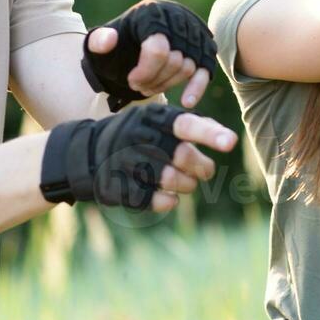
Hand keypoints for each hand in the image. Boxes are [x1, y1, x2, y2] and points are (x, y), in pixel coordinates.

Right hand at [39, 103, 237, 211]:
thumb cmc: (140, 136)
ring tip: (186, 183)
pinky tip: (168, 198)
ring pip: (170, 181)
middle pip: (182, 156)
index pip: (185, 124)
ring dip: (186, 185)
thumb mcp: (160, 121)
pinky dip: (167, 202)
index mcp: (152, 117)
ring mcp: (123, 161)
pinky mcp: (115, 186)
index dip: (209, 134)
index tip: (231, 142)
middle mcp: (137, 136)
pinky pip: (152, 201)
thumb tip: (226, 137)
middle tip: (205, 171)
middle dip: (201, 168)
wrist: (88, 153)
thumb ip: (194, 125)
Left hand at [82, 0, 217, 109]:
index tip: (131, 81)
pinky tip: (187, 102)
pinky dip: (197, 88)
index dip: (144, 72)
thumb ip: (99, 41)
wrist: (134, 40)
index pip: (158, 48)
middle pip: (173, 60)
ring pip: (187, 67)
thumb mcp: (101, 43)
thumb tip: (110, 39)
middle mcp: (176, 18)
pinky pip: (205, 71)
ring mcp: (193, 33)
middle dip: (154, 80)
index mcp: (151, 12)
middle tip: (138, 87)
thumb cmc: (117, 44)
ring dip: (167, 84)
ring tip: (149, 87)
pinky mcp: (204, 49)